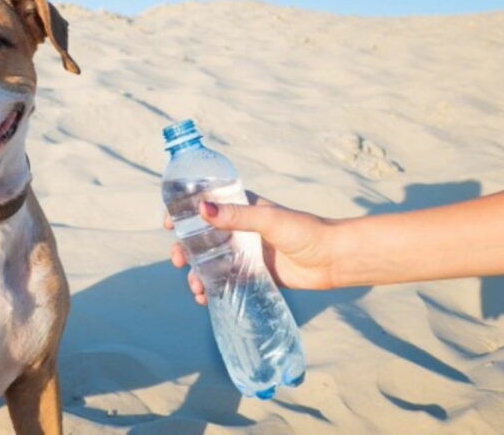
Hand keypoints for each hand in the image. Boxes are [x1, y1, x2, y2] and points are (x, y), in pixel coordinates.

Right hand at [166, 192, 337, 304]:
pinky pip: (225, 280)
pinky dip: (211, 288)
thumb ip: (236, 216)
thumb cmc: (306, 231)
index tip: (169, 224)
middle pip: (201, 237)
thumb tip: (202, 209)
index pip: (205, 205)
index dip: (183, 213)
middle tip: (179, 261)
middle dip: (185, 249)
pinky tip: (206, 298)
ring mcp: (244, 252)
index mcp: (241, 207)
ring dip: (196, 273)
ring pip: (210, 261)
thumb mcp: (269, 220)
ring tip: (196, 288)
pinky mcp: (252, 274)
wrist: (333, 260)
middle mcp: (239, 228)